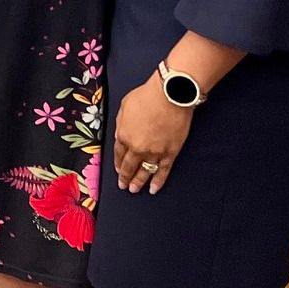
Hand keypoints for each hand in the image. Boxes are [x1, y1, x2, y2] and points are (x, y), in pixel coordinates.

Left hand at [113, 73, 193, 193]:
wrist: (170, 97)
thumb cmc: (145, 97)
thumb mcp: (124, 107)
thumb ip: (120, 124)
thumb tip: (119, 137)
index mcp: (124, 135)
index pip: (119, 153)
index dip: (118, 163)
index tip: (118, 170)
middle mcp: (138, 147)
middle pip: (130, 166)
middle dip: (126, 178)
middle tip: (124, 186)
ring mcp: (155, 152)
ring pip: (145, 172)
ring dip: (139, 182)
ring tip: (134, 190)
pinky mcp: (170, 154)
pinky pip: (163, 172)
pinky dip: (158, 182)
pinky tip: (154, 189)